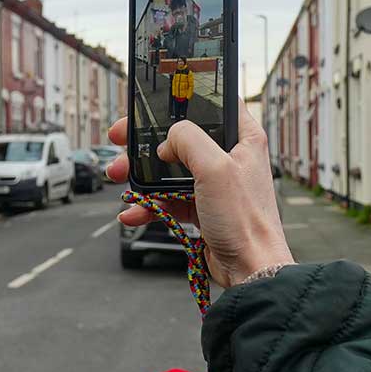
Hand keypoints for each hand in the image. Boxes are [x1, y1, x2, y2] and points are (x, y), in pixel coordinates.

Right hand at [106, 110, 293, 288]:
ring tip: (120, 179)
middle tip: (121, 142)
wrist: (250, 270)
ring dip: (142, 176)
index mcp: (242, 137)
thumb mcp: (215, 168)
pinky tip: (134, 211)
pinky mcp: (202, 207)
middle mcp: (229, 157)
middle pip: (180, 138)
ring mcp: (214, 184)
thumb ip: (188, 140)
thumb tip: (167, 140)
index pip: (211, 104)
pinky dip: (149, 205)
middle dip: (146, 143)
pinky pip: (168, 199)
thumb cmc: (246, 221)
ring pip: (169, 170)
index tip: (151, 106)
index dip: (180, 101)